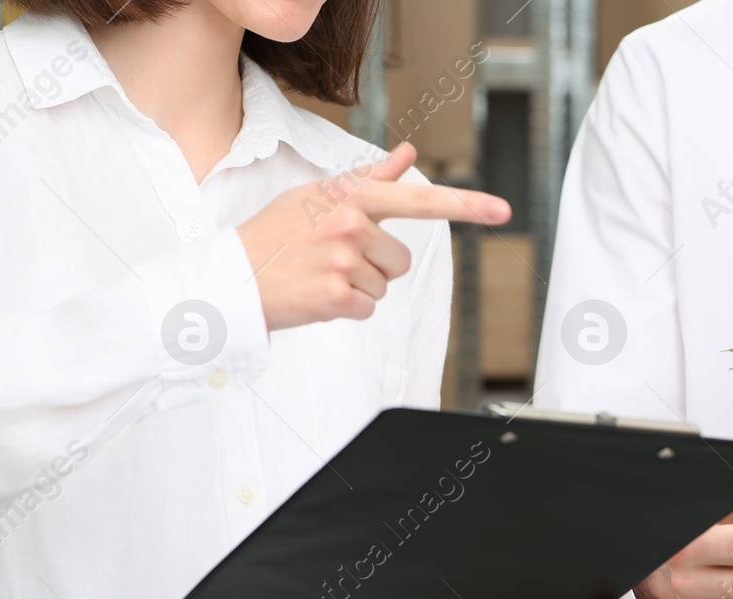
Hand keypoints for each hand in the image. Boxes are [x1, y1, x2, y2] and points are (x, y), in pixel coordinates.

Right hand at [236, 141, 510, 330]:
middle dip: (374, 265)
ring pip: (384, 286)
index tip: (502, 210)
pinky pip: (369, 308)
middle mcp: (350, 225)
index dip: (465, 206)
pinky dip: (347, 309)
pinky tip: (317, 295)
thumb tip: (407, 154)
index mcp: (350, 197)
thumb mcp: (316, 197)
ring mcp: (344, 261)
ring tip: (319, 275)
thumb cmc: (275, 235)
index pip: (418, 200)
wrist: (230, 278)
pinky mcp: (337, 296)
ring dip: (358, 287)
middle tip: (329, 259)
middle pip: (400, 260)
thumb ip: (367, 179)